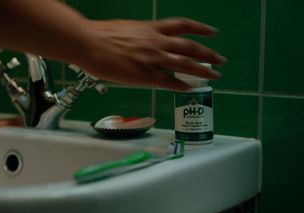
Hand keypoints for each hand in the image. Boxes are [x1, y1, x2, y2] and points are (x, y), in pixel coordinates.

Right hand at [78, 17, 225, 90]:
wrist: (88, 42)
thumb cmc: (100, 34)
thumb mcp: (125, 29)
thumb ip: (139, 36)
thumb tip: (142, 42)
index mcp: (150, 28)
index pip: (181, 26)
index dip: (199, 28)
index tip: (212, 32)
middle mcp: (156, 42)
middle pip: (189, 47)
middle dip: (208, 54)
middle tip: (221, 60)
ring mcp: (152, 59)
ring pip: (184, 64)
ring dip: (202, 70)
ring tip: (215, 76)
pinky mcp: (144, 75)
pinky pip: (168, 82)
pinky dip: (181, 85)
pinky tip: (190, 89)